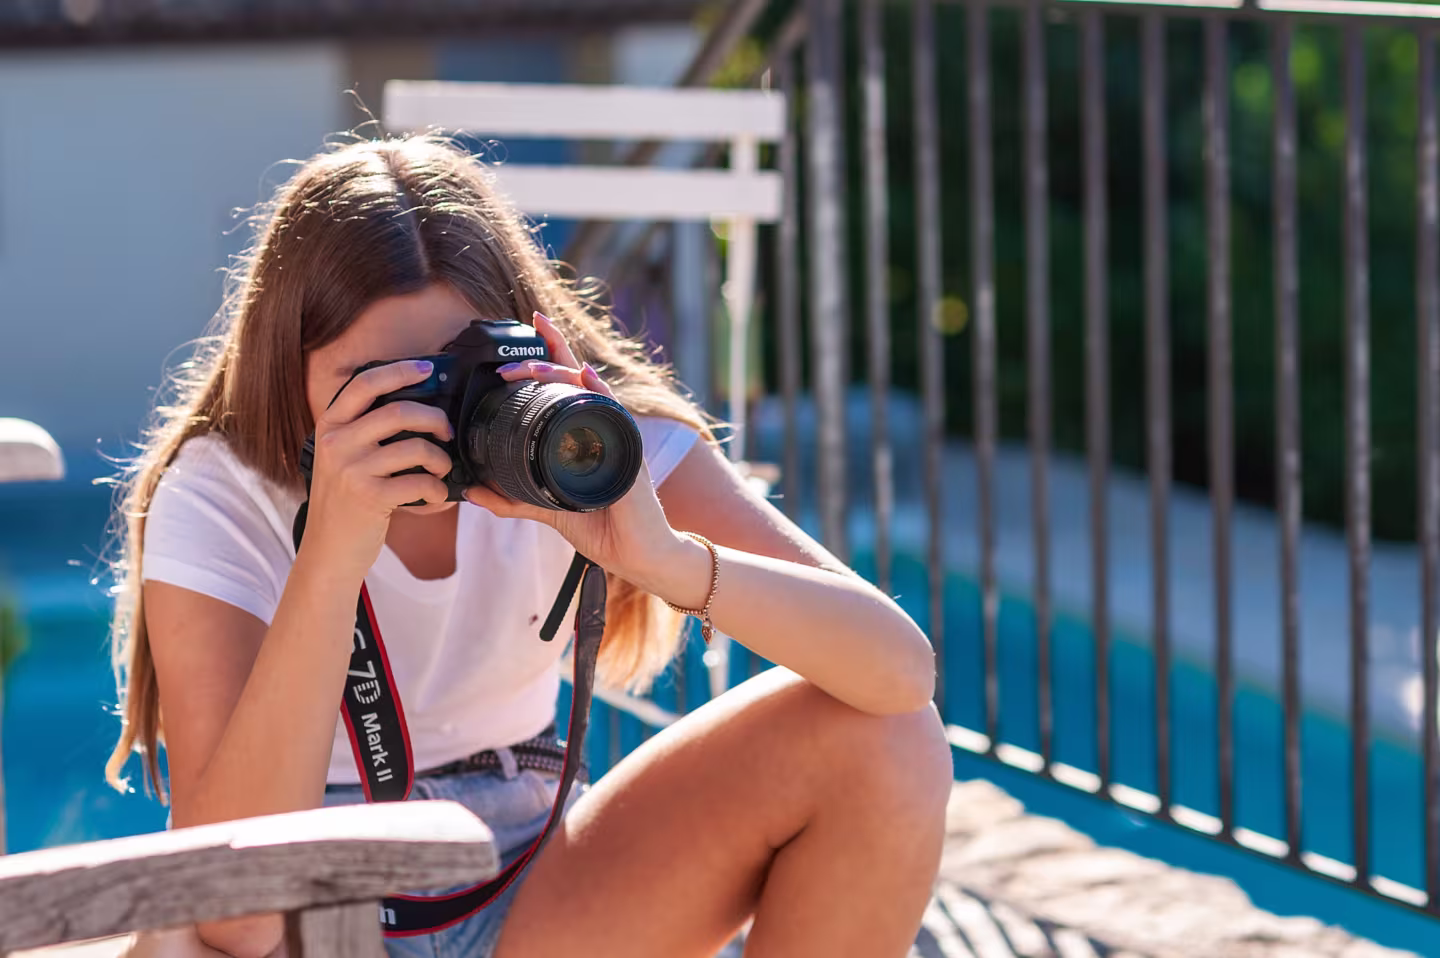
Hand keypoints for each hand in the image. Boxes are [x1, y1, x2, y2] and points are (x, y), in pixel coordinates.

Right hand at [303, 360, 453, 578]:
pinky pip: (420, 482)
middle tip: (446, 431)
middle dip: (435, 418)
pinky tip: (436, 497)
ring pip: (415, 447)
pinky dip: (438, 490)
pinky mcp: (369, 497)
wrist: (328, 552)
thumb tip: (416, 406)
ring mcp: (351, 470)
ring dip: (441, 459)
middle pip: (399, 411)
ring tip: (442, 469)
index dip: (399, 371)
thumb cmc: (345, 502)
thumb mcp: (341, 458)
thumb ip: (364, 431)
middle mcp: (336, 443)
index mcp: (329, 426)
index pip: (364, 383)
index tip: (428, 368)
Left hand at [461, 312, 686, 588]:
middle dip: (542, 360)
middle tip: (506, 365)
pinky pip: (614, 418)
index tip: (532, 322)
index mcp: (585, 433)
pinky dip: (599, 395)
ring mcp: (617, 439)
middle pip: (576, 378)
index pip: (568, 382)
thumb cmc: (604, 529)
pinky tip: (585, 378)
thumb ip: (513, 498)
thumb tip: (472, 491)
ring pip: (589, 392)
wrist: (640, 558)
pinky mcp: (628, 458)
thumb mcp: (548, 510)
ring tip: (533, 365)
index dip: (552, 351)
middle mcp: (603, 428)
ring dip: (561, 373)